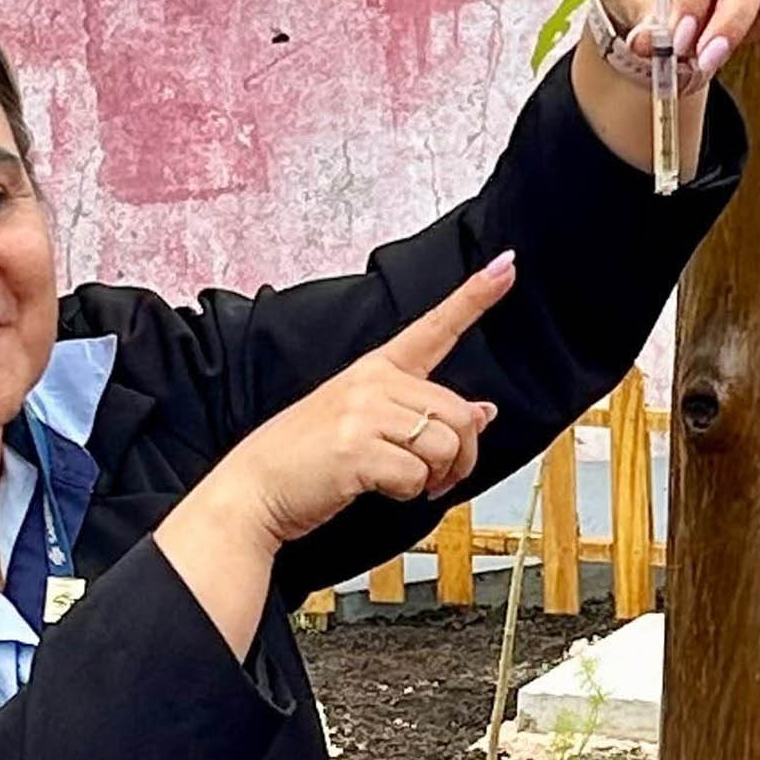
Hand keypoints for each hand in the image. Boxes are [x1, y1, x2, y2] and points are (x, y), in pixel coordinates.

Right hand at [188, 252, 518, 554]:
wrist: (253, 489)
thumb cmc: (306, 458)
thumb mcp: (364, 424)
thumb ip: (423, 414)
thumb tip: (483, 413)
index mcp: (376, 368)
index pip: (434, 326)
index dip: (475, 296)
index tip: (506, 265)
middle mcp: (372, 382)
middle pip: (459, 412)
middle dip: (460, 457)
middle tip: (439, 478)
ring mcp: (362, 413)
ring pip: (446, 445)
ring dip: (436, 478)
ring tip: (407, 483)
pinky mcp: (356, 449)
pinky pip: (418, 475)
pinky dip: (408, 493)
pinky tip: (380, 489)